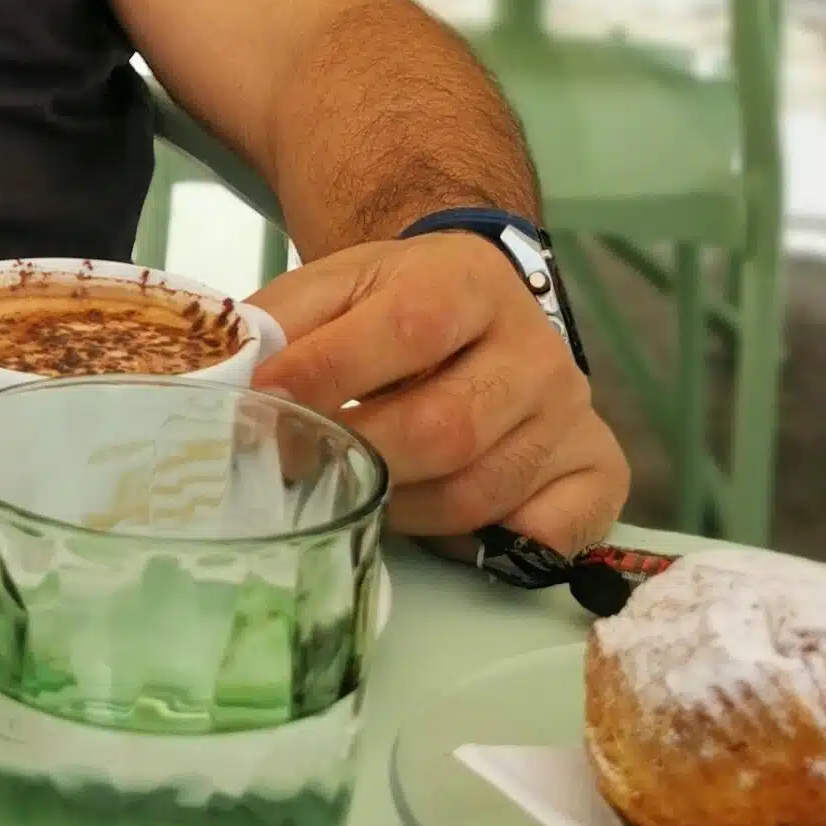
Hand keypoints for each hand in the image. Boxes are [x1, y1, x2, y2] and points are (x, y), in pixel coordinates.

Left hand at [251, 233, 629, 557]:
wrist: (474, 300)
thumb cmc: (393, 303)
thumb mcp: (334, 285)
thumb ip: (281, 323)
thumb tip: (228, 380)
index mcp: (468, 281)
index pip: (406, 330)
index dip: (330, 374)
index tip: (265, 406)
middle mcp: (535, 346)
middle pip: (447, 426)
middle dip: (362, 459)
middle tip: (308, 470)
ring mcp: (572, 410)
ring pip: (481, 491)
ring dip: (403, 510)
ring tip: (364, 492)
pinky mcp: (597, 465)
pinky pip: (549, 532)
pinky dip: (490, 544)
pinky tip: (445, 523)